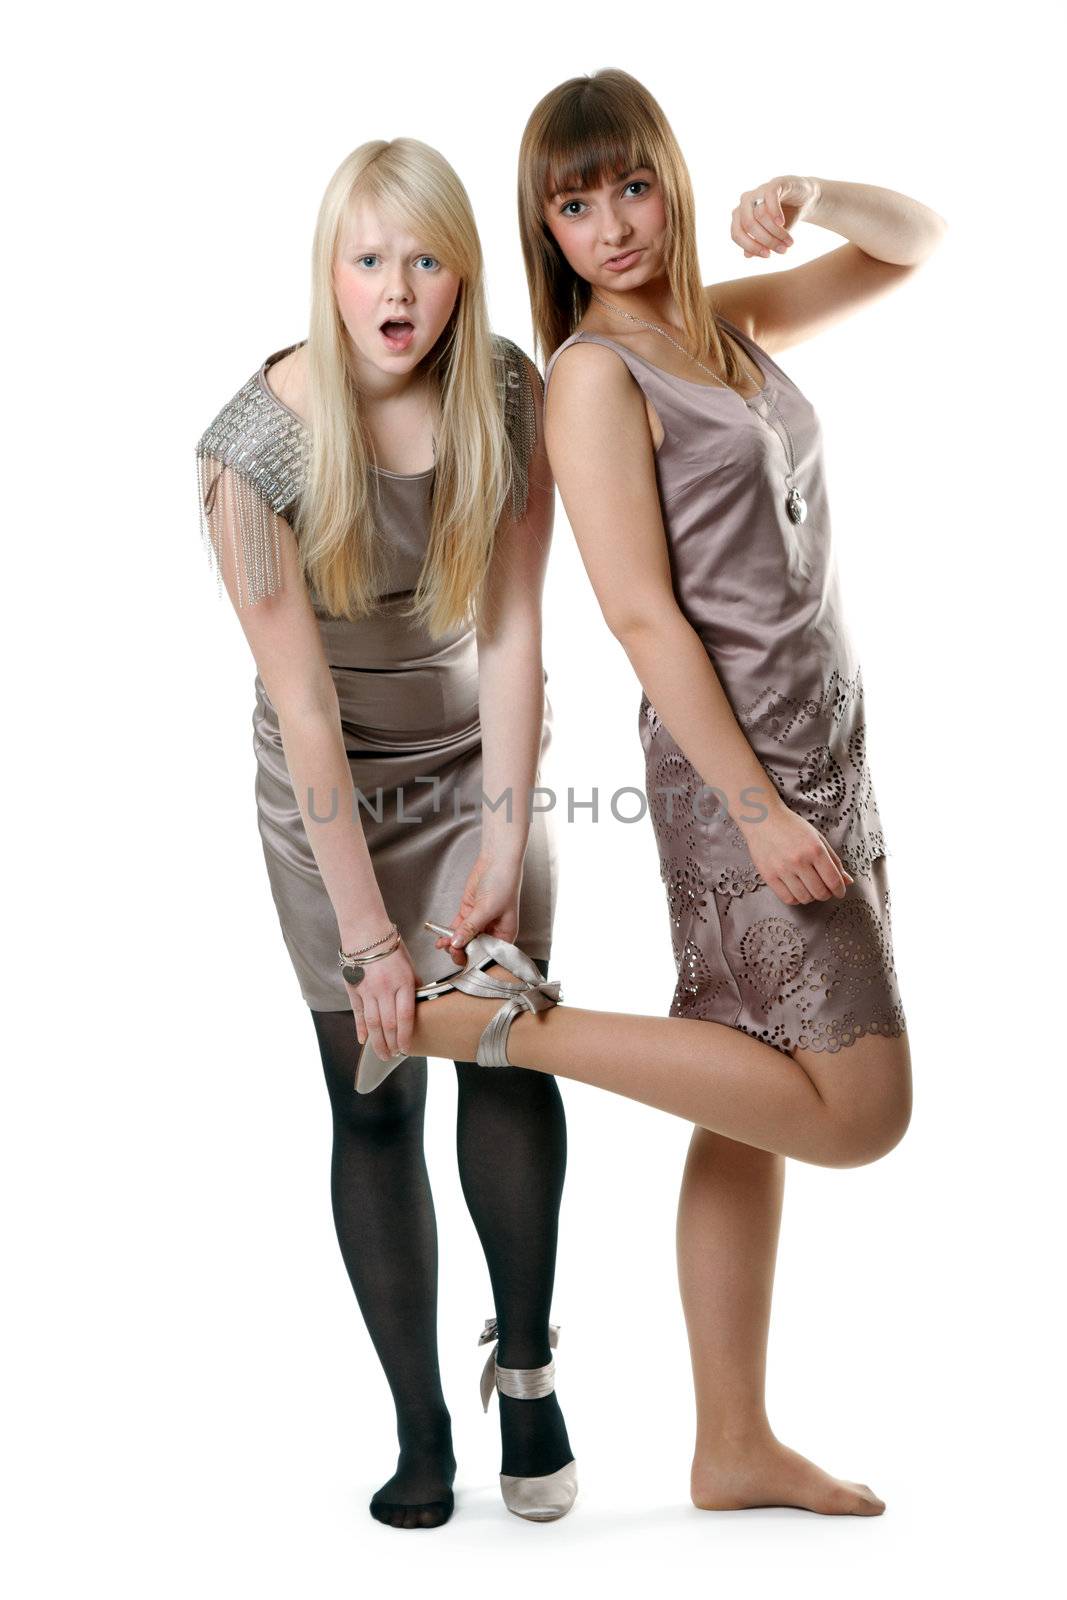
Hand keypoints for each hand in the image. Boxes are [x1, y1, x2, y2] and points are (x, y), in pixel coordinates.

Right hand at [346, 938, 417, 1058]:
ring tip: (382, 1054)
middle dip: (392, 1044)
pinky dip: (360, 1028)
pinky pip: (358, 1013)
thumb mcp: (410, 966)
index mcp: (403, 983)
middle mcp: (385, 989)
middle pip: (388, 1024)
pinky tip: (363, 1040)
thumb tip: (418, 1003)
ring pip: (372, 1023)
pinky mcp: (354, 989)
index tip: (407, 1049)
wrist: (367, 934)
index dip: (406, 1037)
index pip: (405, 1017)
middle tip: (394, 1055)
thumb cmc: (391, 948)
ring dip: (377, 1042)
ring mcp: (368, 990)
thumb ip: (413, 986)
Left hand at [432, 849, 522, 957]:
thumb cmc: (504, 882)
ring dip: (453, 943)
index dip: (476, 957)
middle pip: (475, 948)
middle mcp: (493, 931)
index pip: (489, 954)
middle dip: (462, 950)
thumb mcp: (487, 908)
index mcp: (505, 934)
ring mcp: (480, 923)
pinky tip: (442, 939)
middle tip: (452, 948)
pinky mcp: (469, 913)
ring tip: (444, 943)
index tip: (463, 955)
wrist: (496, 860)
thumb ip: (471, 927)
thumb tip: (458, 942)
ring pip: (464, 939)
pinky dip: (449, 933)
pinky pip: (458, 928)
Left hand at [732, 176, 819, 257]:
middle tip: (783, 250)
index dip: (751, 247)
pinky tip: (782, 223)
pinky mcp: (775, 183)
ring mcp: (759, 190)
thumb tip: (747, 255)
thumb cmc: (784, 219)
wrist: (805, 200)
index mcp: (740, 215)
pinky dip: (775, 212)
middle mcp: (745, 202)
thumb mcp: (772, 236)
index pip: (736, 234)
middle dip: (766, 241)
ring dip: (776, 231)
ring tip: (790, 242)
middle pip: (748, 225)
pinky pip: (769, 196)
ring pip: (760, 214)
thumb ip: (759, 244)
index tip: (768, 256)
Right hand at [737, 797, 853, 905]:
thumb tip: (847, 881)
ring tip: (809, 888)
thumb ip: (834, 860)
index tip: (839, 892)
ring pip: (805, 898)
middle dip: (826, 894)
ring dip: (811, 897)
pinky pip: (787, 898)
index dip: (839, 890)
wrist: (762, 819)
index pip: (833, 880)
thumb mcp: (817, 838)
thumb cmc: (791, 826)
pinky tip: (796, 890)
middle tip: (824, 889)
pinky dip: (796, 899)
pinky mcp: (769, 876)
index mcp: (815, 849)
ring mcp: (782, 869)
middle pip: (820, 892)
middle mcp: (799, 860)